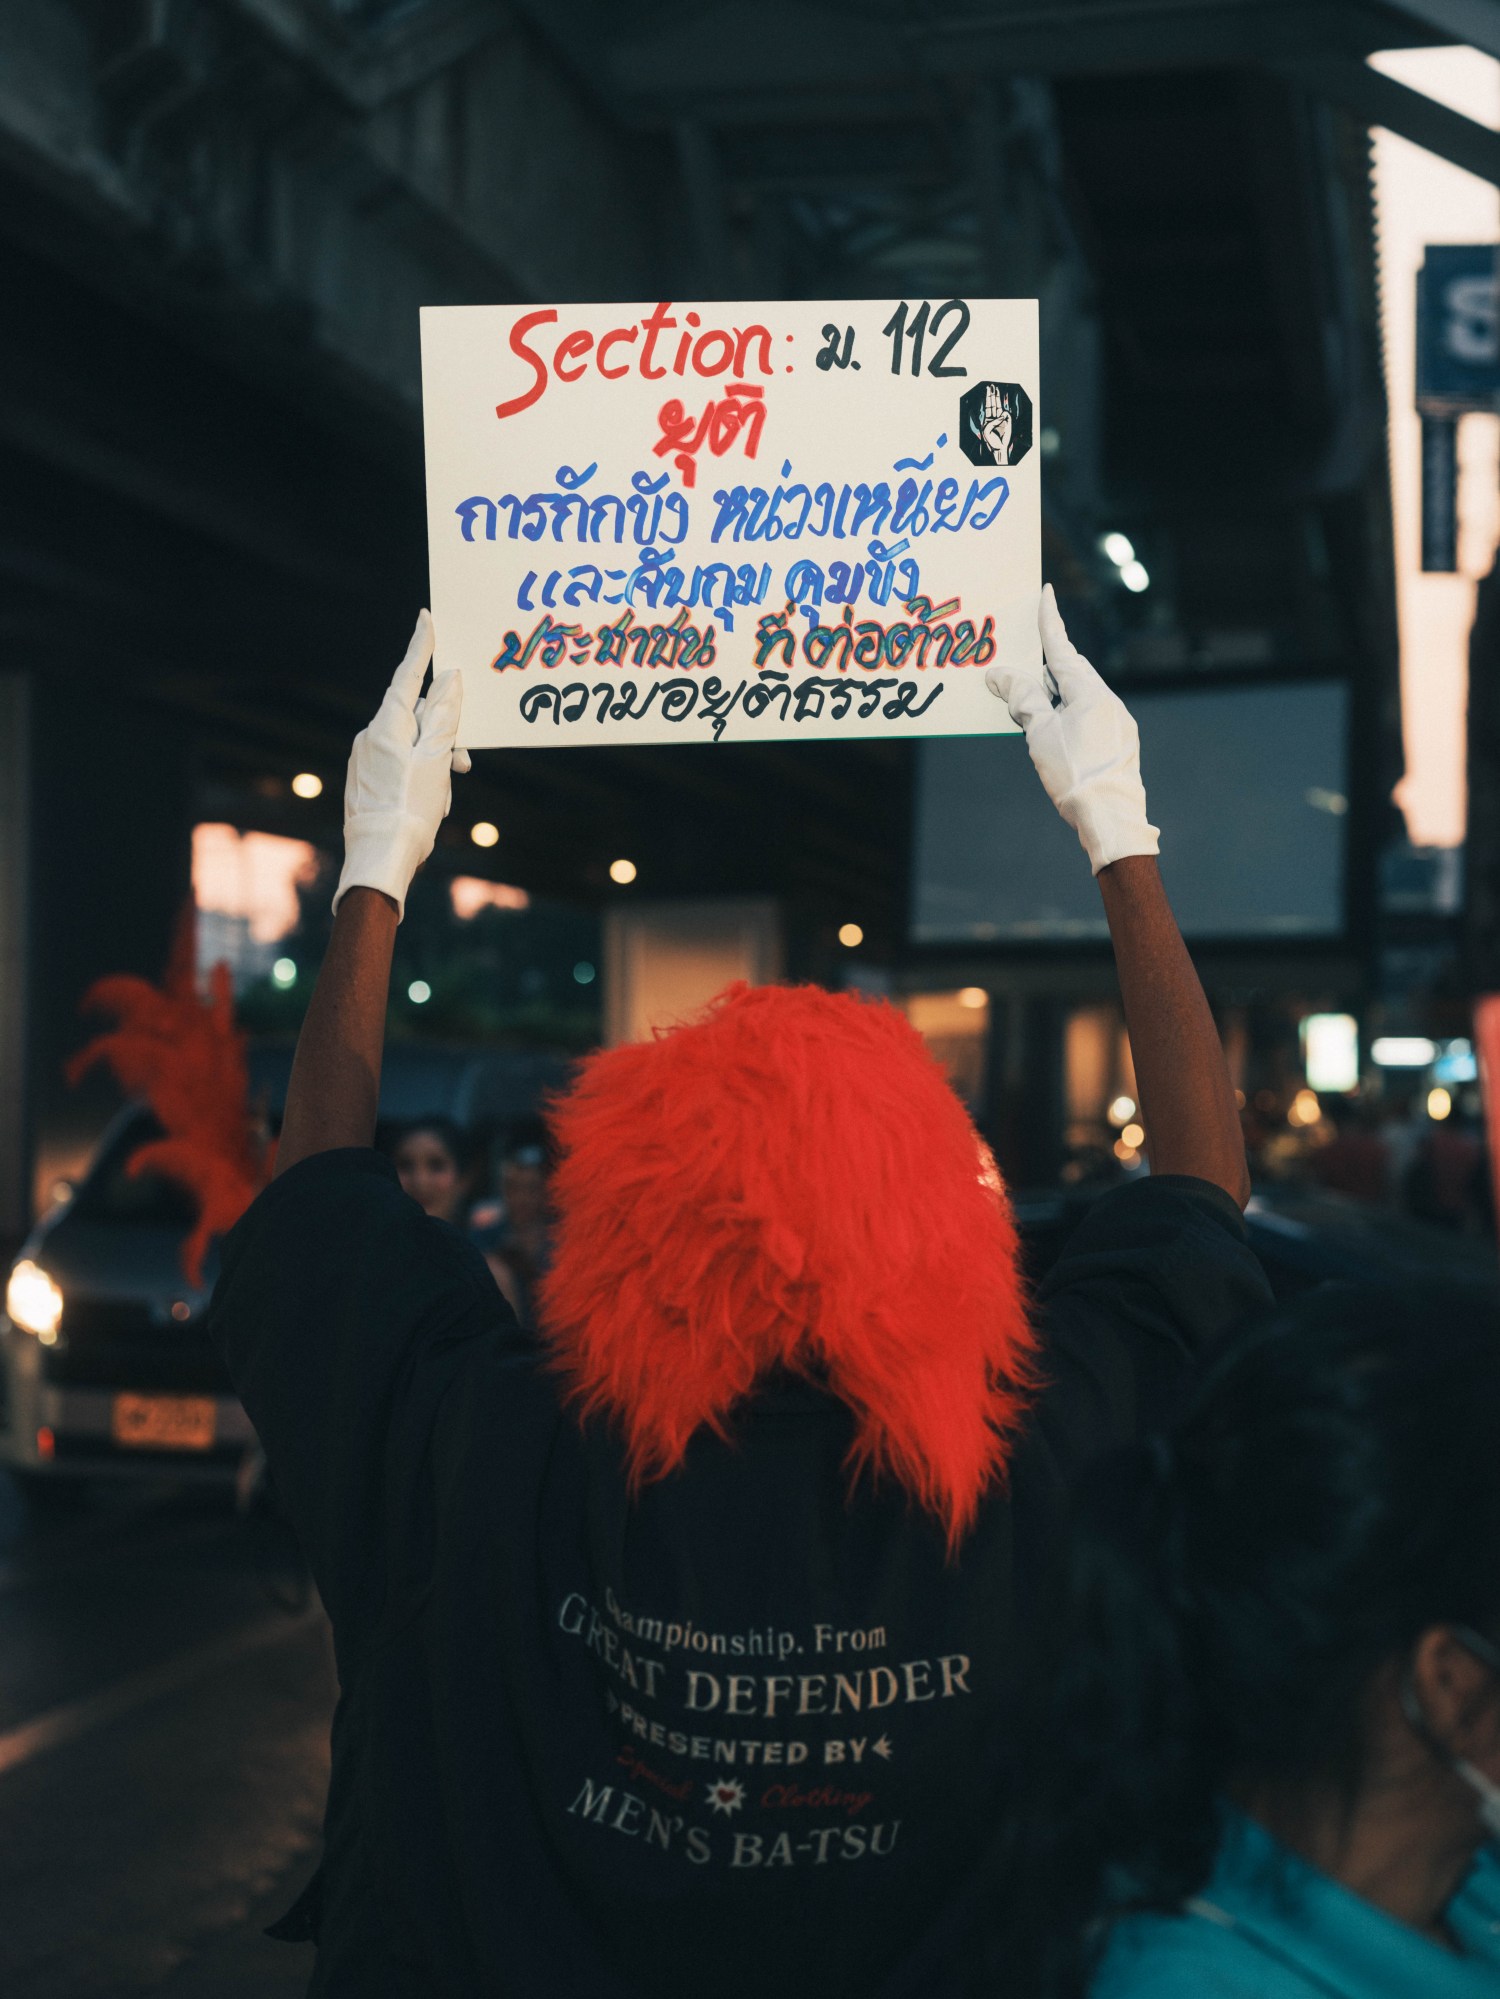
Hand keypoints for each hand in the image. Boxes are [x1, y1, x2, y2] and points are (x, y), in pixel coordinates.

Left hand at [333, 611, 470, 919]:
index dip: (421, 647)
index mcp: (386, 727)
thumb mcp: (437, 761)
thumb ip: (444, 717)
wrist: (379, 860)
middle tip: (465, 760)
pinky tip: (433, 799)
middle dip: (445, 731)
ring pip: (412, 741)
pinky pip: (400, 761)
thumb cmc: (411, 811)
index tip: (428, 619)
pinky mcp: (366, 778)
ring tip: (449, 790)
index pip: (408, 676)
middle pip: (415, 715)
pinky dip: (423, 771)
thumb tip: (450, 680)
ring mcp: (365, 758)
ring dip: (437, 757)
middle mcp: (370, 736)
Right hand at [985, 585, 1158, 874]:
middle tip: (1025, 658)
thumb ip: (1022, 699)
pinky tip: (1054, 729)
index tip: (1046, 593)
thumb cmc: (1075, 774)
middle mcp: (1108, 701)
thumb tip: (1001, 674)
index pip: (1063, 648)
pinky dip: (1067, 711)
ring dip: (1056, 691)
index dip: (1050, 621)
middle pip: (1074, 670)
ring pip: (1081, 694)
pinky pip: (1089, 715)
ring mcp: (1116, 723)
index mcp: (1089, 691)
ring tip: (1031, 699)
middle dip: (1049, 662)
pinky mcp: (1118, 744)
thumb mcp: (1040, 733)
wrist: (1112, 819)